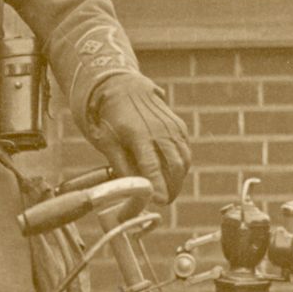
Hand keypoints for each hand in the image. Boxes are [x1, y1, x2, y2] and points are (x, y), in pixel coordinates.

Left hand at [88, 74, 194, 201]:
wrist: (125, 89)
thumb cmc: (112, 120)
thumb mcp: (107, 143)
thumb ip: (121, 166)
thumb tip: (134, 189)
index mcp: (138, 135)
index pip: (152, 166)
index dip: (158, 186)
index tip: (159, 201)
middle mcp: (159, 130)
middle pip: (175, 166)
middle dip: (173, 188)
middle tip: (165, 201)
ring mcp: (172, 127)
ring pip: (184, 160)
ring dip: (179, 179)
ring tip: (169, 191)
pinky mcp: (179, 126)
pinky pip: (185, 151)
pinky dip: (181, 165)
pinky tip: (172, 174)